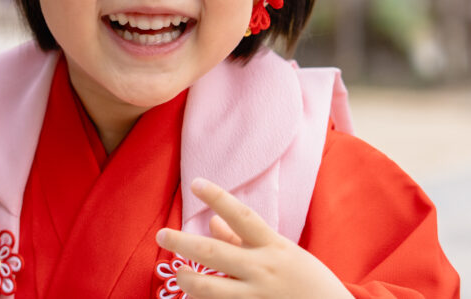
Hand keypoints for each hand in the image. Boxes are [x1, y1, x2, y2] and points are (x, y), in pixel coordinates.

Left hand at [156, 178, 351, 298]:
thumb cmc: (308, 281)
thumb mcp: (283, 254)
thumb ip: (243, 240)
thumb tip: (212, 221)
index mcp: (273, 247)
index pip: (241, 216)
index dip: (218, 197)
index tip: (195, 182)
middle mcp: (263, 269)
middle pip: (214, 252)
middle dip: (183, 241)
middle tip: (162, 233)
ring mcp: (257, 296)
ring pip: (211, 288)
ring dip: (188, 279)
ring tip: (177, 272)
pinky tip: (192, 298)